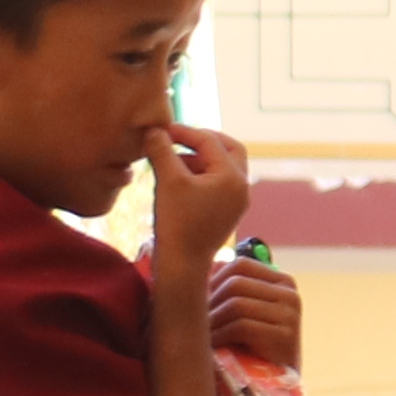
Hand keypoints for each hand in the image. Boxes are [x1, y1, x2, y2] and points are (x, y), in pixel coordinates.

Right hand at [142, 120, 253, 281]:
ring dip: (200, 158)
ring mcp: (237, 202)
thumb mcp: (168, 180)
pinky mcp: (228, 213)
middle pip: (228, 149)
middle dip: (203, 141)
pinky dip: (202, 175)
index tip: (161, 130)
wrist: (183, 265)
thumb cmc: (177, 222)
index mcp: (233, 176)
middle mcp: (242, 187)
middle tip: (179, 138)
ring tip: (173, 160)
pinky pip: (219, 184)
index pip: (209, 140)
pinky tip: (179, 179)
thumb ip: (162, 150)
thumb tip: (154, 130)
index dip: (184, 132)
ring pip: (223, 167)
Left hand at [207, 256, 303, 372]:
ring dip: (212, 321)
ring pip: (236, 304)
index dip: (214, 279)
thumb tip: (206, 265)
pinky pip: (241, 326)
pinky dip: (220, 335)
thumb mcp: (247, 310)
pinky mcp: (284, 336)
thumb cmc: (254, 344)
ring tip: (200, 334)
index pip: (240, 265)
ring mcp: (289, 315)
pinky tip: (211, 345)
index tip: (200, 299)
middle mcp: (290, 294)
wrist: (276, 382)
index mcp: (282, 281)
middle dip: (210, 302)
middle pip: (235, 284)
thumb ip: (234, 288)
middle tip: (195, 319)